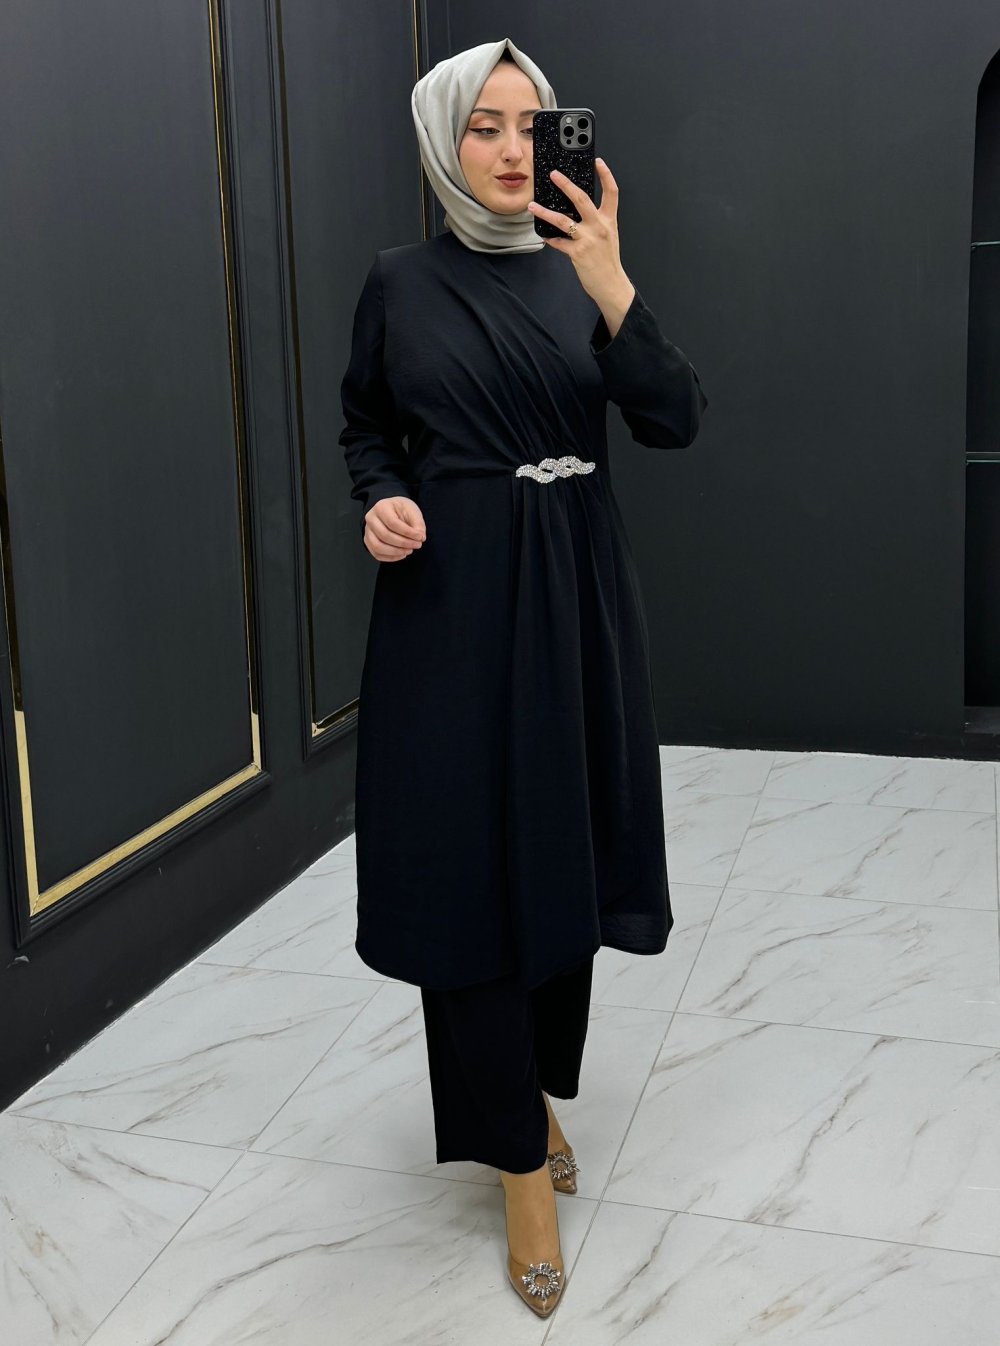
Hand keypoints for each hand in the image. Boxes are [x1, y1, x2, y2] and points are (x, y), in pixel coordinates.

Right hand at [364, 496, 425, 561]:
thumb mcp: (412, 510)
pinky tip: (402, 554)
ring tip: (409, 550)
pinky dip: (391, 557)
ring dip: (396, 552)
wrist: (391, 511)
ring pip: (378, 547)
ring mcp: (367, 531)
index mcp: (381, 507)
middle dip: (404, 543)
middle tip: (417, 545)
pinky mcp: (368, 541)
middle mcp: (370, 518)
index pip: (392, 523)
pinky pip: (377, 554)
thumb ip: (418, 523)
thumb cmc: (400, 510)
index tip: (420, 537)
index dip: (407, 532)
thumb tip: (421, 537)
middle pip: (385, 536)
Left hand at [527, 158, 629, 307]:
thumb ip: (596, 222)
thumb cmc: (607, 261)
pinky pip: (559, 242)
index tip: (598, 162)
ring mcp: (588, 239)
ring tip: (533, 206)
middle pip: (582, 199)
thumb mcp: (608, 236)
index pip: (611, 193)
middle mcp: (599, 227)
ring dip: (545, 212)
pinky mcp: (578, 253)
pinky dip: (550, 239)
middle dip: (566, 184)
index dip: (606, 175)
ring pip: (563, 220)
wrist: (611, 284)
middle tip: (554, 175)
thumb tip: (577, 212)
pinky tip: (544, 236)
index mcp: (609, 220)